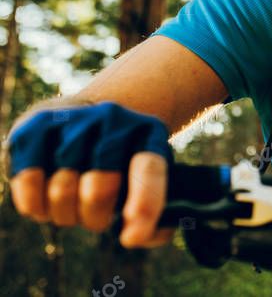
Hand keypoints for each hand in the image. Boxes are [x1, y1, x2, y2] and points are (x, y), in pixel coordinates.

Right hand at [7, 102, 174, 247]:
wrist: (85, 119)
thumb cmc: (122, 165)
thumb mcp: (149, 181)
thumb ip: (158, 217)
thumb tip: (137, 236)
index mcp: (148, 132)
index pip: (149, 168)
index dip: (143, 204)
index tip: (132, 237)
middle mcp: (112, 119)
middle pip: (98, 188)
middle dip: (96, 218)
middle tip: (98, 220)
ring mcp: (72, 120)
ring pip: (61, 189)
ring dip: (66, 215)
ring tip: (73, 207)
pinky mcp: (34, 128)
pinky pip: (28, 180)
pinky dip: (35, 205)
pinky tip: (45, 203)